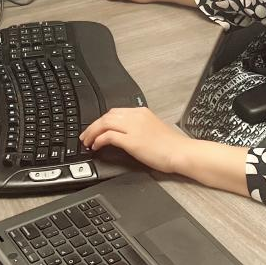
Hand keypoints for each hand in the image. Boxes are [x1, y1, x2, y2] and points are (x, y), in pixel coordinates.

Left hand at [79, 107, 194, 174]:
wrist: (180, 152)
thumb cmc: (170, 146)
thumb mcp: (152, 129)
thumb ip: (137, 128)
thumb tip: (122, 135)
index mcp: (141, 112)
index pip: (115, 112)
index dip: (101, 120)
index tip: (95, 129)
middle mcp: (136, 116)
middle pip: (107, 116)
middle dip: (93, 126)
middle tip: (85, 136)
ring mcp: (134, 127)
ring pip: (104, 123)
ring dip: (93, 133)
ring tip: (87, 142)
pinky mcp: (132, 140)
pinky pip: (109, 136)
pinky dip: (99, 140)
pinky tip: (96, 147)